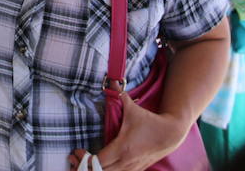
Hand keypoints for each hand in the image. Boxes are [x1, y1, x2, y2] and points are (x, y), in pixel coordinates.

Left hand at [67, 93, 188, 170]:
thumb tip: (111, 82)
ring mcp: (132, 169)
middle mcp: (126, 162)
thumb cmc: (150, 121)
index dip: (84, 159)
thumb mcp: (133, 109)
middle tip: (73, 160)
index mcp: (123, 148)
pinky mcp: (136, 170)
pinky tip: (98, 167)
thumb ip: (120, 96)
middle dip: (84, 168)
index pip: (98, 162)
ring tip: (82, 164)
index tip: (76, 151)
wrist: (171, 134)